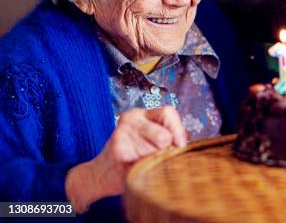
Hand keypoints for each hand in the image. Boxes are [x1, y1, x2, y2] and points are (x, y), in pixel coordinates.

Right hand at [65, 106, 186, 212]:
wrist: (99, 174)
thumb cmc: (132, 156)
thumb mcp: (149, 139)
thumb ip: (167, 134)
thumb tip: (184, 140)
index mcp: (141, 114)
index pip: (168, 112)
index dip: (178, 129)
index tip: (180, 145)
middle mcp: (131, 119)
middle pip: (164, 135)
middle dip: (166, 150)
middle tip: (156, 157)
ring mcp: (122, 133)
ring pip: (156, 151)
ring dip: (155, 162)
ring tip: (143, 163)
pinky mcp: (117, 150)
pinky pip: (144, 163)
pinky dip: (144, 170)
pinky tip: (134, 169)